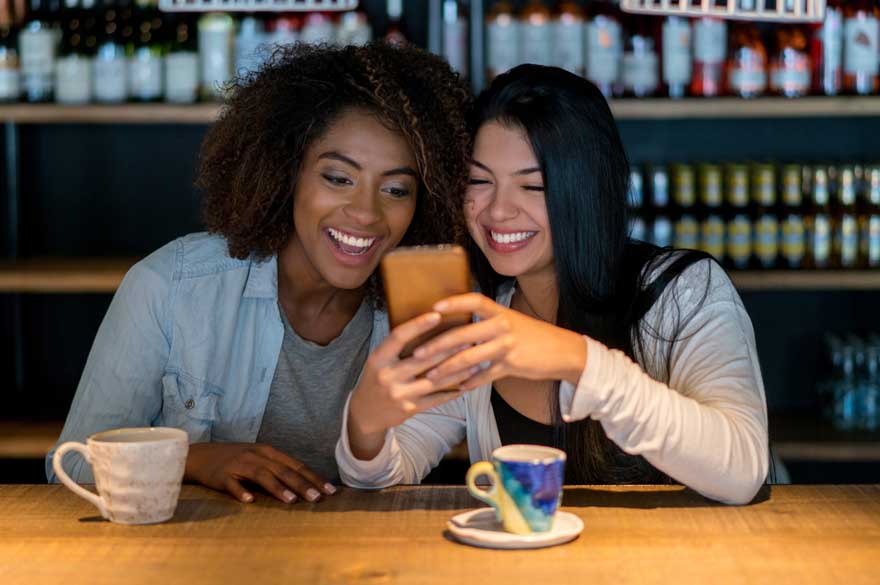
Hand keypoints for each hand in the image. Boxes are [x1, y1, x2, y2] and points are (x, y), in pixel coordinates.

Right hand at [185, 442, 335, 503]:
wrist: (202, 455)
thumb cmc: (237, 459)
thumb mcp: (259, 459)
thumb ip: (279, 469)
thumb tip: (305, 484)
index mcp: (269, 452)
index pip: (296, 465)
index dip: (313, 477)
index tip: (329, 490)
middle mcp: (257, 456)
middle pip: (283, 470)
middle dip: (302, 484)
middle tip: (317, 498)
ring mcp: (240, 464)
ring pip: (262, 476)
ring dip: (277, 488)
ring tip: (291, 500)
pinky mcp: (222, 475)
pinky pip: (233, 484)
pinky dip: (241, 492)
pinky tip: (249, 501)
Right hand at [347, 312, 477, 458]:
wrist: (365, 413)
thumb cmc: (376, 379)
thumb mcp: (379, 361)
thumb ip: (397, 347)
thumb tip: (426, 325)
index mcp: (378, 359)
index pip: (398, 337)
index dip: (417, 325)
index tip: (436, 315)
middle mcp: (388, 376)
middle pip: (422, 359)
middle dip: (448, 348)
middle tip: (468, 337)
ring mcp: (399, 394)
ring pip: (434, 380)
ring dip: (457, 371)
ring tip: (475, 361)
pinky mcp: (410, 409)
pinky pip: (436, 398)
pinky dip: (452, 391)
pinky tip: (466, 384)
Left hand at [414, 293, 586, 389]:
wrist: (562, 351)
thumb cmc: (532, 336)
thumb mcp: (510, 322)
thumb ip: (486, 323)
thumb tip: (458, 326)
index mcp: (500, 312)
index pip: (474, 300)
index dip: (454, 302)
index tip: (434, 307)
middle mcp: (502, 326)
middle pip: (464, 333)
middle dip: (438, 345)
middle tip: (418, 353)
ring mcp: (507, 346)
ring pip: (470, 358)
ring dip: (447, 369)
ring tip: (430, 376)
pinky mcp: (511, 365)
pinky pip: (486, 375)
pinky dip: (471, 383)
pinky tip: (458, 389)